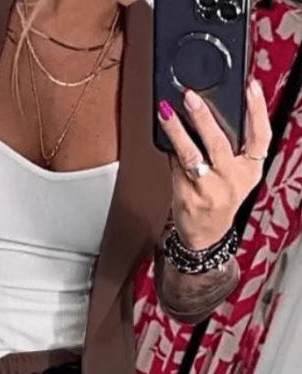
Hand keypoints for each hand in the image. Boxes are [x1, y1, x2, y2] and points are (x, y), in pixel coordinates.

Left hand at [157, 78, 272, 250]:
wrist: (205, 235)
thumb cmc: (220, 198)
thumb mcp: (236, 175)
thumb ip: (232, 148)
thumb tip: (206, 111)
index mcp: (250, 170)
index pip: (261, 136)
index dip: (257, 110)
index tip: (251, 87)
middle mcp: (232, 180)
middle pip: (219, 143)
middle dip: (203, 117)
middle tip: (190, 97)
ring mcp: (209, 191)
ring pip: (191, 155)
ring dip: (177, 131)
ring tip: (166, 113)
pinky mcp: (187, 197)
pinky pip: (176, 167)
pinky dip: (169, 149)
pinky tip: (163, 136)